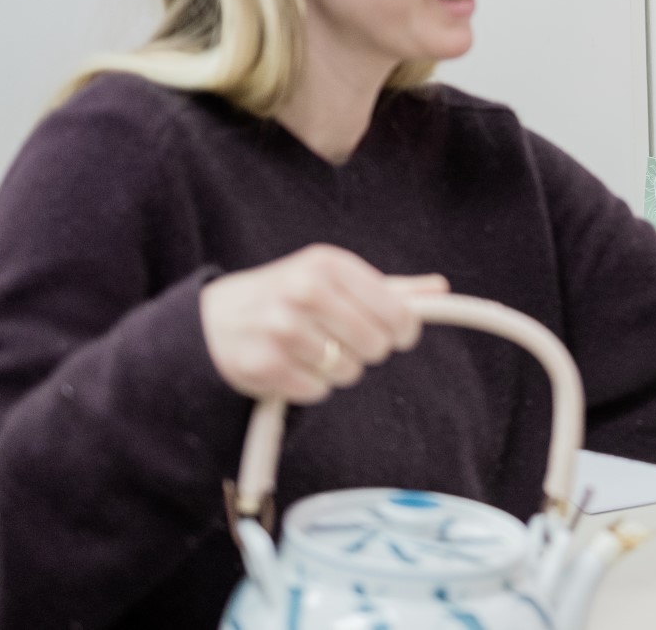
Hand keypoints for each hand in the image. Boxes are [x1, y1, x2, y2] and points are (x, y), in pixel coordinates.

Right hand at [200, 244, 448, 402]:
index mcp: (328, 264)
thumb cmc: (288, 296)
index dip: (402, 331)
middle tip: (341, 340)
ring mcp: (282, 328)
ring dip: (335, 369)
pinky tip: (290, 365)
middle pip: (376, 345)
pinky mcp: (264, 365)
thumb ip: (388, 288)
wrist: (216, 320)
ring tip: (310, 350)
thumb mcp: (333, 279)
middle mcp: (305, 291)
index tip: (395, 333)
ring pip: (348, 371)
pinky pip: (317, 391)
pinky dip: (309, 385)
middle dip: (365, 350)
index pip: (397, 312)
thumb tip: (439, 289)